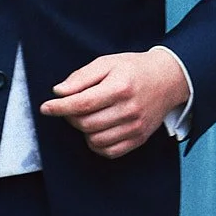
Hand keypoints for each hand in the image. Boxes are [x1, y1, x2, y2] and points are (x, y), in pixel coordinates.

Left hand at [40, 48, 189, 158]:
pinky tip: (97, 130)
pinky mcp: (139, 139)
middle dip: (70, 117)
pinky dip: (96, 144)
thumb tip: (59, 92)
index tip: (46, 107)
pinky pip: (109, 151)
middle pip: (86, 123)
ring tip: (87, 116)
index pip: (82, 103)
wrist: (168, 79)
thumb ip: (81, 77)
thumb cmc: (134, 69)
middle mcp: (129, 109)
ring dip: (83, 130)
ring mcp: (136, 127)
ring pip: (95, 139)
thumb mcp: (107, 63)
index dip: (59, 107)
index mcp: (120, 87)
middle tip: (70, 107)